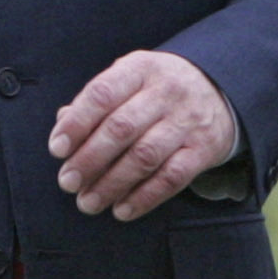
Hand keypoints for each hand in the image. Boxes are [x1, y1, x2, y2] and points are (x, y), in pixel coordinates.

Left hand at [49, 51, 239, 219]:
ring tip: (88, 202)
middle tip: (68, 182)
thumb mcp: (130, 79)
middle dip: (89, 160)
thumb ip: (96, 101)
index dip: (77, 123)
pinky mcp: (204, 148)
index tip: (57, 150)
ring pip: (144, 155)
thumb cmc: (157, 89)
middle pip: (121, 128)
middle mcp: (166, 91)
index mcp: (141, 68)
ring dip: (111, 184)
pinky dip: (144, 197)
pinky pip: (172, 177)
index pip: (103, 93)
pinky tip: (122, 210)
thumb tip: (62, 126)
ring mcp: (187, 120)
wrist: (219, 89)